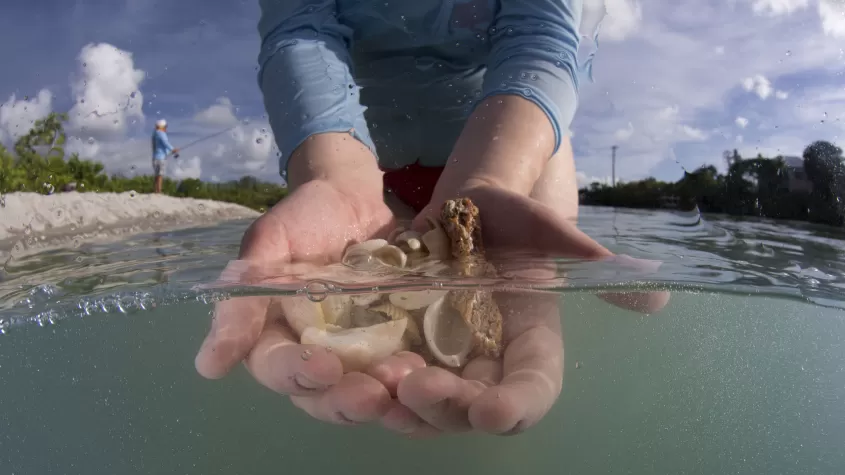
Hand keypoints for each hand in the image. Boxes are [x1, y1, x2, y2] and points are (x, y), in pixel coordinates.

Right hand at [194, 180, 419, 423]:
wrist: (359, 197)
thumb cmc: (305, 217)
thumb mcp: (270, 243)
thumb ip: (243, 294)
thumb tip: (207, 366)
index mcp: (274, 335)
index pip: (276, 367)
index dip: (296, 374)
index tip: (323, 367)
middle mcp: (314, 355)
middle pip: (321, 397)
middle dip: (345, 401)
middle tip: (372, 396)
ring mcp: (357, 355)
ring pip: (363, 394)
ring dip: (384, 399)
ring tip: (406, 385)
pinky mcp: (395, 346)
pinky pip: (403, 375)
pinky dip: (415, 381)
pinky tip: (434, 377)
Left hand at [377, 184, 669, 436]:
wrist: (458, 211)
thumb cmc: (509, 216)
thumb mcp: (543, 225)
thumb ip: (585, 255)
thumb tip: (657, 295)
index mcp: (530, 342)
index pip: (533, 389)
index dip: (517, 405)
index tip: (494, 410)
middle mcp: (488, 363)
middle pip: (474, 409)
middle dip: (448, 408)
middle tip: (419, 387)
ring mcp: (444, 361)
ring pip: (428, 407)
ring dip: (406, 406)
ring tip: (383, 386)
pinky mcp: (404, 348)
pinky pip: (391, 382)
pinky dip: (374, 386)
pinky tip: (357, 374)